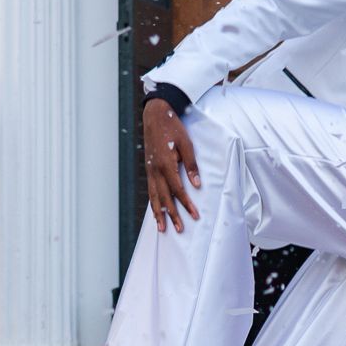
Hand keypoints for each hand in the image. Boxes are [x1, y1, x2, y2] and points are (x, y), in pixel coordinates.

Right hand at [140, 97, 201, 232]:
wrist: (155, 115)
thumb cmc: (173, 128)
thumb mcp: (187, 144)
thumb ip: (191, 165)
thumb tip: (197, 184)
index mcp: (166, 165)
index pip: (178, 190)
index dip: (186, 204)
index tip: (195, 216)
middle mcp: (156, 171)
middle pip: (165, 198)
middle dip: (172, 215)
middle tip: (179, 230)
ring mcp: (150, 171)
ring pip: (154, 197)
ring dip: (159, 213)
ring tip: (162, 228)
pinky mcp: (148, 169)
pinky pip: (150, 190)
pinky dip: (153, 202)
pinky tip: (156, 211)